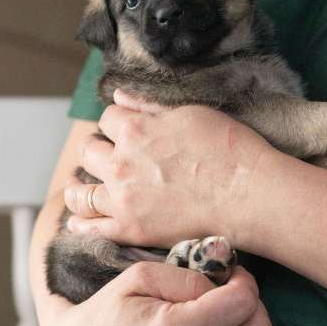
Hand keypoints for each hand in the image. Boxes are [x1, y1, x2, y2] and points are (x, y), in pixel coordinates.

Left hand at [64, 90, 272, 248]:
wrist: (249, 194)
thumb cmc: (229, 149)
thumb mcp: (189, 113)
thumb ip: (148, 106)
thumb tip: (119, 96)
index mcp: (134, 129)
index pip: (108, 118)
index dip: (116, 122)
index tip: (123, 129)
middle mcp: (120, 163)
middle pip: (89, 151)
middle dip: (96, 149)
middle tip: (105, 156)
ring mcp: (123, 199)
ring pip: (81, 192)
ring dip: (78, 186)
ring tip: (80, 186)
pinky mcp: (130, 229)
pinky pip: (92, 227)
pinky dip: (80, 222)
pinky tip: (77, 220)